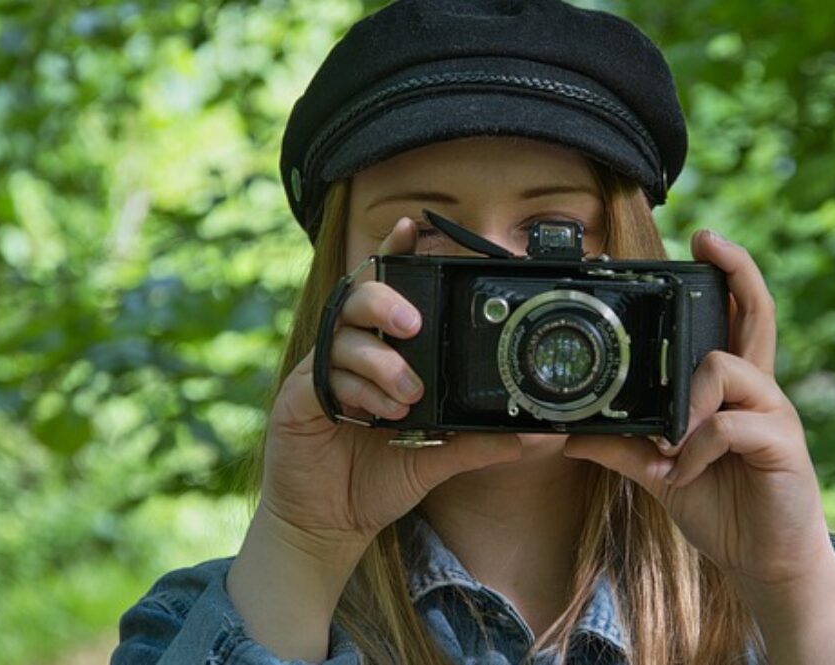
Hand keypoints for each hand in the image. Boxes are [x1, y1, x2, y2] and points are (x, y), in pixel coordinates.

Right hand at [259, 217, 521, 554]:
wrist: (329, 523)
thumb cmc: (376, 477)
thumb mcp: (437, 458)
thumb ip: (479, 441)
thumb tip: (536, 436)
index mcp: (378, 354)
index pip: (384, 293)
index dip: (395, 256)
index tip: (414, 228)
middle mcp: (347, 354)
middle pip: (357, 297)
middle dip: (387, 301)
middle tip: (414, 326)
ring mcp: (318, 375)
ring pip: (342, 336)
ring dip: (380, 360)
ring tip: (408, 395)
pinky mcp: (298, 401)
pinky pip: (322, 376)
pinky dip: (355, 388)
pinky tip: (377, 413)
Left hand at [564, 230, 829, 586]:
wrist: (764, 563)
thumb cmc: (721, 507)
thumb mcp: (661, 472)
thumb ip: (625, 446)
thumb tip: (572, 432)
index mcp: (733, 391)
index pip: (735, 318)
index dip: (727, 276)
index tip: (702, 239)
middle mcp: (758, 392)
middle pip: (758, 313)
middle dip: (737, 269)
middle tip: (708, 238)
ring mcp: (774, 415)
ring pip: (727, 367)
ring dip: (688, 403)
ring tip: (672, 443)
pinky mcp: (782, 445)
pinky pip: (728, 426)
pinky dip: (695, 449)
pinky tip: (684, 472)